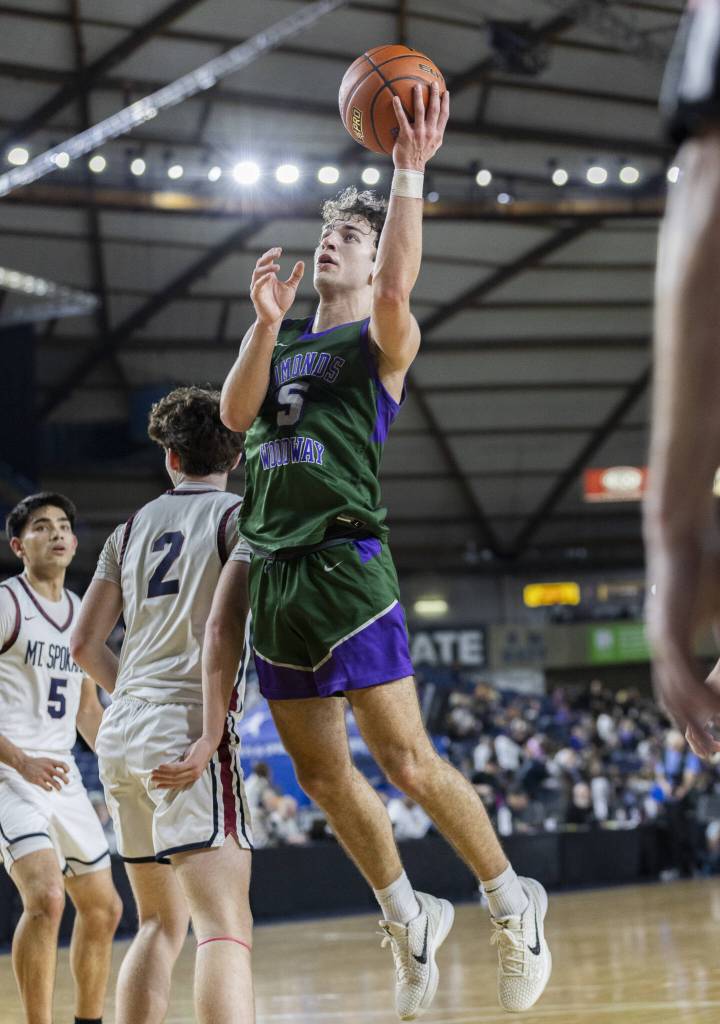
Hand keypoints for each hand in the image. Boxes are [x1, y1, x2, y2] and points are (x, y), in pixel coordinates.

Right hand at [19, 755, 68, 790]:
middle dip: (66, 780)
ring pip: (55, 783)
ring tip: (59, 788)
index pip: (63, 764)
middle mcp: (48, 768)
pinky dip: (50, 789)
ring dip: (59, 787)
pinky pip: (47, 787)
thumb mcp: (46, 760)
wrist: (24, 764)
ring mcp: (43, 775)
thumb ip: (54, 765)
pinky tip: (50, 788)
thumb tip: (64, 772)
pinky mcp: (38, 781)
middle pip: (61, 775)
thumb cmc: (37, 763)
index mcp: (51, 762)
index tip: (66, 772)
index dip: (67, 768)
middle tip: (67, 783)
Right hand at [151, 737, 215, 790]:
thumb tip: (167, 770)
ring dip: (162, 774)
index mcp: (192, 778)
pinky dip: (168, 768)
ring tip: (153, 772)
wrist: (209, 743)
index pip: (177, 784)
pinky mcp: (192, 764)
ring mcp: (194, 771)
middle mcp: (194, 776)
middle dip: (162, 780)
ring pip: (175, 775)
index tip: (157, 786)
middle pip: (175, 781)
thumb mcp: (188, 762)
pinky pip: (177, 768)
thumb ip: (180, 768)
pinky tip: (160, 766)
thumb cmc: (197, 752)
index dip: (167, 786)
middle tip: (152, 779)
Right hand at [250, 247, 303, 327]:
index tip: (280, 249)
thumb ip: (296, 275)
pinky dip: (262, 279)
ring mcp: (257, 287)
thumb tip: (301, 262)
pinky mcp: (256, 295)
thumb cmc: (281, 303)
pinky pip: (257, 285)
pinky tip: (270, 276)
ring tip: (278, 267)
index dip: (271, 253)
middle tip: (278, 252)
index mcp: (268, 276)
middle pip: (261, 263)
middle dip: (268, 256)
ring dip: (267, 268)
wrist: (276, 318)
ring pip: (257, 272)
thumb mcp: (291, 286)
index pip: (267, 260)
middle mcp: (261, 279)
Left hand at [392, 81, 449, 170]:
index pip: (444, 116)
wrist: (410, 169)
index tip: (445, 92)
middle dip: (434, 95)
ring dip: (418, 97)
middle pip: (434, 109)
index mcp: (437, 135)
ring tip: (416, 86)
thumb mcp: (433, 148)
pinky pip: (402, 118)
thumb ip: (435, 136)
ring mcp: (418, 133)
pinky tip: (395, 98)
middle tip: (432, 83)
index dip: (446, 103)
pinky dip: (398, 107)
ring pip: (420, 111)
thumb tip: (436, 126)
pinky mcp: (406, 135)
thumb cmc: (420, 157)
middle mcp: (429, 132)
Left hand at [647, 534, 719, 758]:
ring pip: (675, 691)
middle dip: (690, 729)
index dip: (696, 717)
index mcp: (674, 643)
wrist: (683, 537)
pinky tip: (709, 712)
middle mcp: (663, 647)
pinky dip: (694, 695)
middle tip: (708, 754)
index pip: (683, 690)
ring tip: (711, 743)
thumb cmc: (706, 568)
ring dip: (693, 720)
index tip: (712, 741)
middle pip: (673, 699)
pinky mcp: (666, 632)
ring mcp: (662, 641)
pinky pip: (680, 672)